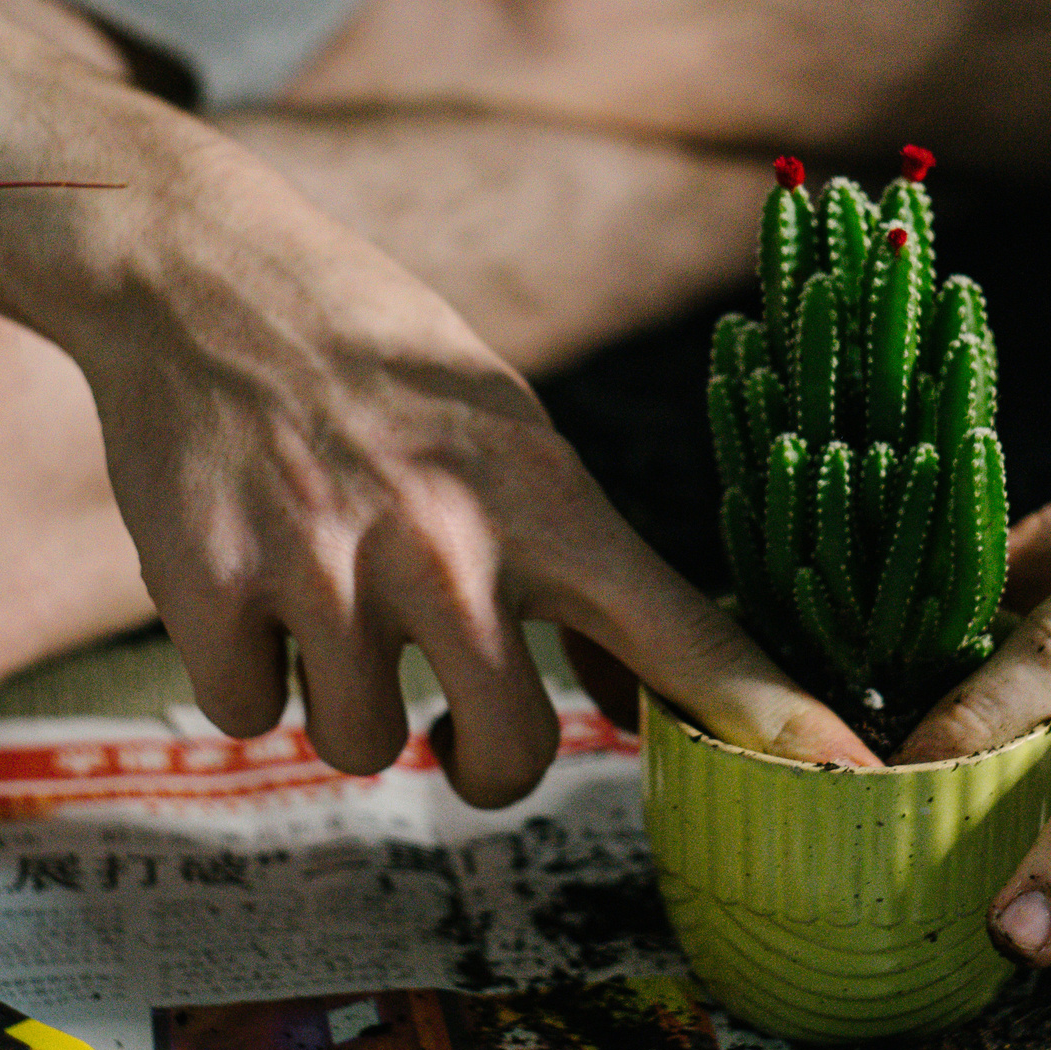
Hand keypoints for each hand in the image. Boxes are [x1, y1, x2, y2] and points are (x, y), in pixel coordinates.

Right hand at [61, 143, 876, 807]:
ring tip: (329, 605)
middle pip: (508, 756)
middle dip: (481, 758)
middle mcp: (445, 542)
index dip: (768, 713)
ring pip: (364, 748)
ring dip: (348, 706)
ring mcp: (322, 566)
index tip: (846, 775)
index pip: (680, 628)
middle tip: (454, 711)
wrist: (206, 274)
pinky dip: (246, 674)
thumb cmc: (380, 360)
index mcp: (543, 498)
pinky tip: (250, 587)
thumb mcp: (507, 438)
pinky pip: (245, 714)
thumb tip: (632, 707)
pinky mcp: (204, 584)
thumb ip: (573, 573)